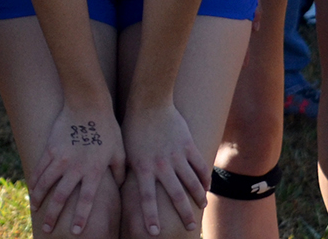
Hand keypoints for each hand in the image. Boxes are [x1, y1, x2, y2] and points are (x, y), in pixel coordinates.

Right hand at [29, 103, 123, 235]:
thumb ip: (119, 171)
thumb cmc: (107, 127)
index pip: (86, 200)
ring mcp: (60, 157)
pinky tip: (32, 189)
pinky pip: (40, 167)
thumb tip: (119, 184)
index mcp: (93, 171)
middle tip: (48, 229)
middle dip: (54, 215)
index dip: (80, 217)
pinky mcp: (50, 147)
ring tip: (36, 210)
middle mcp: (75, 167)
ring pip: (45, 183)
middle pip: (61, 196)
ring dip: (39, 199)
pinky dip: (35, 180)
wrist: (87, 104)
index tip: (76, 231)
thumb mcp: (119, 151)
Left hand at [121, 103, 206, 235]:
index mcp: (143, 167)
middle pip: (176, 195)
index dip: (150, 215)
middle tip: (190, 227)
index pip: (146, 197)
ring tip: (201, 207)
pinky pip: (200, 166)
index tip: (154, 232)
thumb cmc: (132, 126)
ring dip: (198, 197)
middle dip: (184, 213)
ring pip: (192, 182)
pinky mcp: (188, 146)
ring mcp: (177, 155)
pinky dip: (204, 178)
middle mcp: (161, 165)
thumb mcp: (125, 150)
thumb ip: (128, 169)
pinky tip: (207, 186)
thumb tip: (120, 186)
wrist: (149, 102)